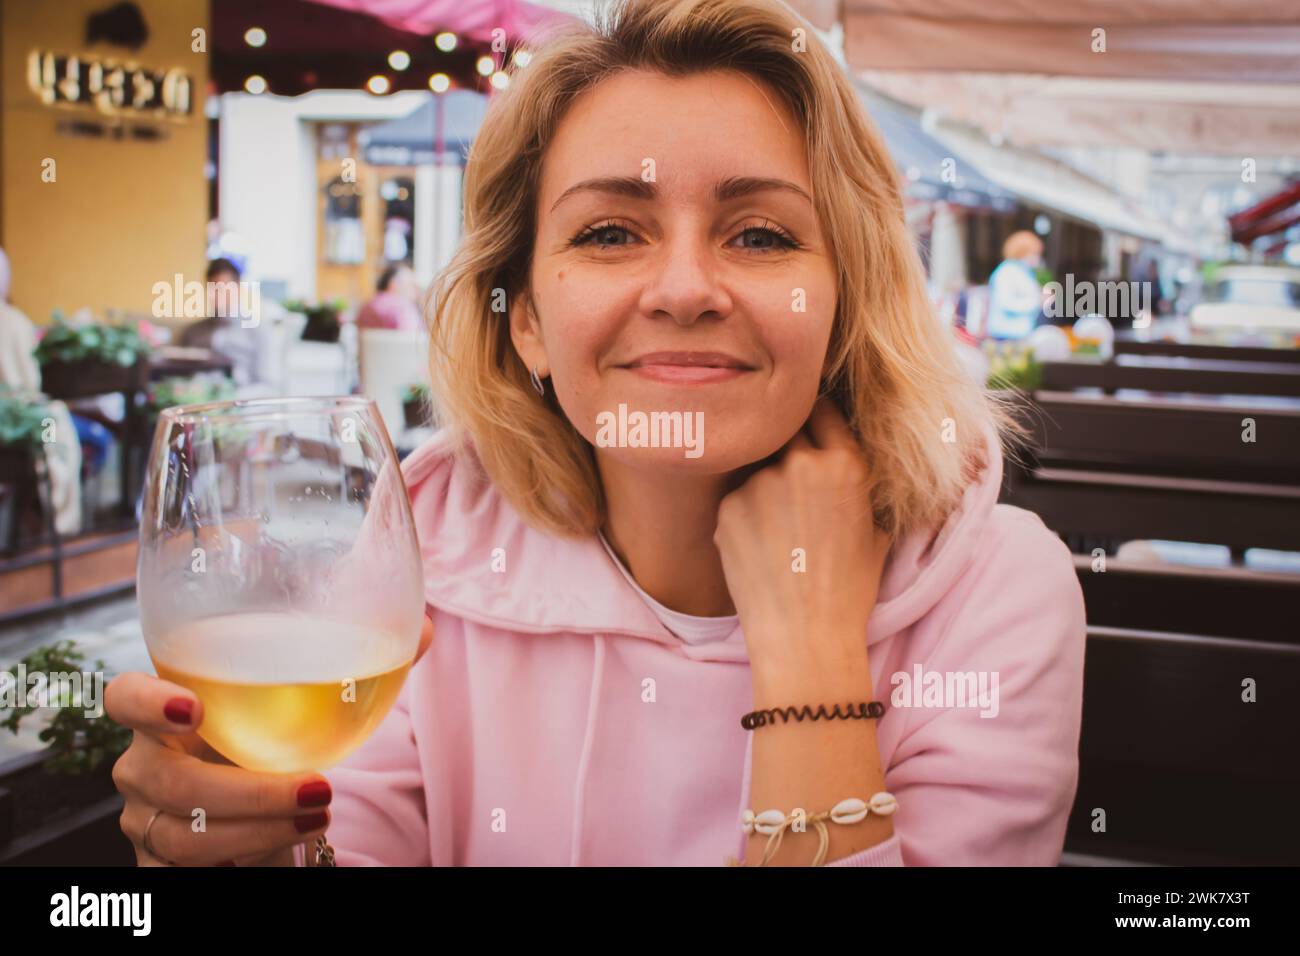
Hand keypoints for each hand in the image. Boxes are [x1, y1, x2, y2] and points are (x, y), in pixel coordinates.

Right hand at [106, 615, 433, 866]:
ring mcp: (147, 817)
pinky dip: (247, 856)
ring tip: (319, 813)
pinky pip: (188, 869)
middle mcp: (145, 764)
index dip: (145, 701)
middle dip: (248, 790)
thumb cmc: (277, 742)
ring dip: (258, 829)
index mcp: (169, 709)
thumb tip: (426, 630)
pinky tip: (290, 841)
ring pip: (184, 833)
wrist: (266, 810)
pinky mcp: (160, 863)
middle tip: (319, 785)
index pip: (124, 696)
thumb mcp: (310, 706)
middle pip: (166, 780)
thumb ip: (359, 664)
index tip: (193, 704)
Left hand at [713, 398, 888, 683]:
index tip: (807, 425)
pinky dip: (745, 516)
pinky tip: (759, 550)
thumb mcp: (874, 531)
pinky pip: (737, 498)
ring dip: (765, 486)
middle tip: (789, 484)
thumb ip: (857, 487)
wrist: (805, 638)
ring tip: (778, 535)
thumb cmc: (848, 590)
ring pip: (758, 468)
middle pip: (785, 431)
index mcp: (846, 464)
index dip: (814, 417)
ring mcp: (759, 483)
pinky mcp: (728, 507)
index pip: (823, 410)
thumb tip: (842, 463)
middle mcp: (801, 463)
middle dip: (787, 447)